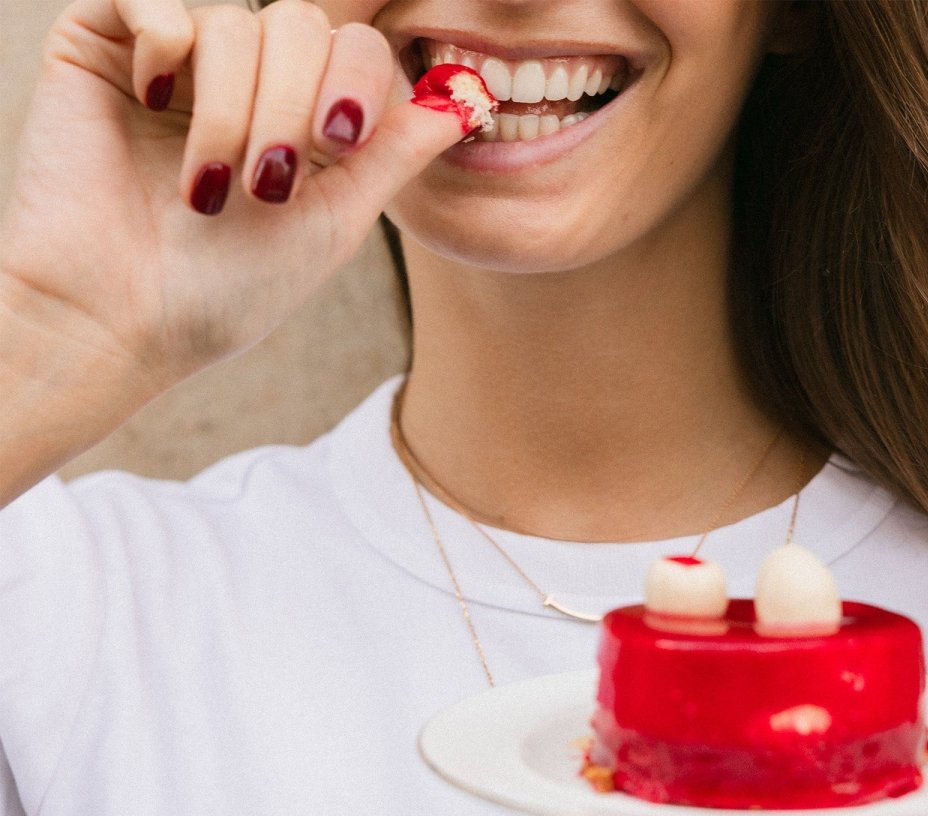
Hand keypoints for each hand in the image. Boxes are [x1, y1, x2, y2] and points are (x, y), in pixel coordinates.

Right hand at [0, 0, 462, 402]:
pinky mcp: (103, 48)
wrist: (121, 318)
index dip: (356, 81)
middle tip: (268, 183)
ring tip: (208, 187)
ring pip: (233, 21)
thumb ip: (396, 154)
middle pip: (300, 25)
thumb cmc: (227, 290)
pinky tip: (154, 104)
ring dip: (232, 108)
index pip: (352, 47)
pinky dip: (164, 43)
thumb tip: (468, 96)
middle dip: (294, 106)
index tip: (341, 140)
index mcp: (300, 121)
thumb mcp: (334, 222)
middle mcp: (243, 84)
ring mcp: (176, 63)